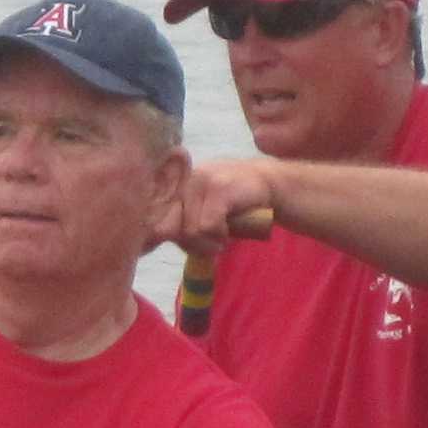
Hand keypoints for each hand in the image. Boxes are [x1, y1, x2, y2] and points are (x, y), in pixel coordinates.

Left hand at [157, 158, 277, 258]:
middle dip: (191, 245)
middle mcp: (185, 180)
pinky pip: (208, 226)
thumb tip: (154, 239)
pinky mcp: (219, 189)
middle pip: (170, 227)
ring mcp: (201, 181)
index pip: (155, 217)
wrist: (273, 184)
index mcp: (177, 185)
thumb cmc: (236, 205)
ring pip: (190, 230)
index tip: (172, 246)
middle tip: (211, 247)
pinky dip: (220, 235)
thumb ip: (181, 222)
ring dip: (208, 243)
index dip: (161, 236)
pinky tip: (229, 231)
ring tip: (223, 238)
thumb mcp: (203, 212)